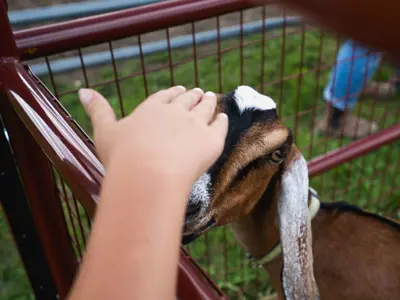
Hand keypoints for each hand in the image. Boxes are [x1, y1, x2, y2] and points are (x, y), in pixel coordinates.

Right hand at [78, 86, 227, 184]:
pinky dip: (221, 120)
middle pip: (187, 100)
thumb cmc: (122, 157)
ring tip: (211, 97)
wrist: (148, 175)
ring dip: (209, 101)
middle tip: (199, 92)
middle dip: (193, 96)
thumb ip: (97, 110)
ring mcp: (195, 125)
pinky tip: (223, 117)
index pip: (165, 96)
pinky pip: (220, 126)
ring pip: (205, 108)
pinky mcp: (211, 140)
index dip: (172, 93)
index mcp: (151, 109)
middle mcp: (175, 112)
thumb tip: (83, 90)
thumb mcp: (105, 132)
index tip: (178, 90)